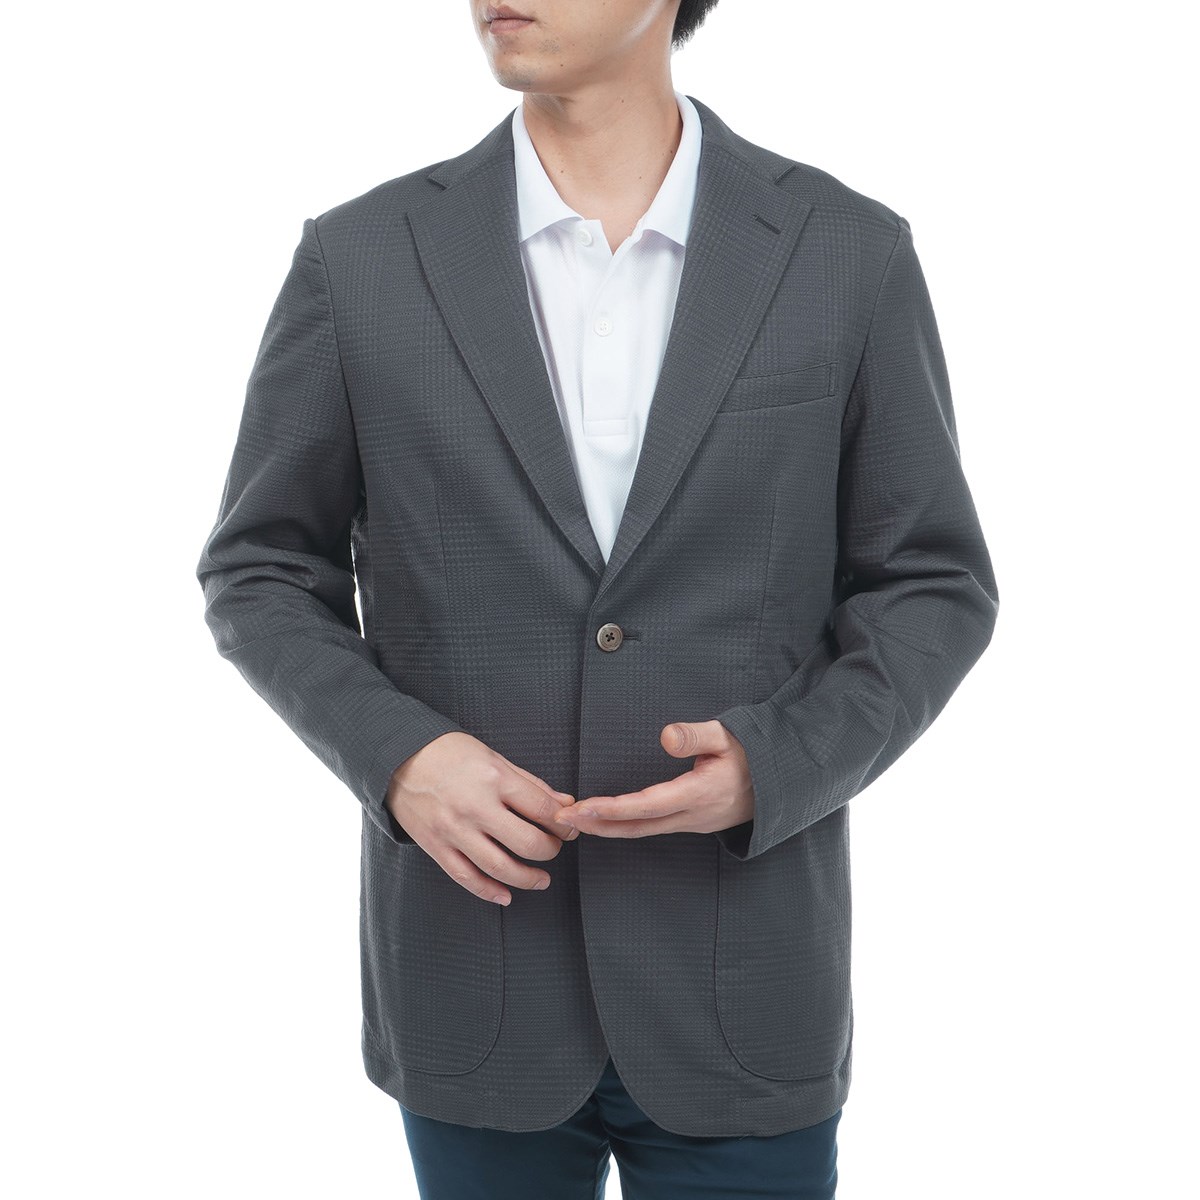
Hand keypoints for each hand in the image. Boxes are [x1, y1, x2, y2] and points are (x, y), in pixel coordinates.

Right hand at [386, 732, 579, 905]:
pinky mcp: (436, 846)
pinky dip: (489, 891)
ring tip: (542, 879)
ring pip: (499, 867)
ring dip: (528, 878)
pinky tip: (505, 895)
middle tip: (555, 848)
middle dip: (551, 850)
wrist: (399, 757)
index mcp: (494, 779)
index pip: (542, 810)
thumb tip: (563, 804)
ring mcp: (454, 830)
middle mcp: (475, 807)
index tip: (568, 828)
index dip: (563, 824)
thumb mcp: (494, 757)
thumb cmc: (449, 753)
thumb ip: (530, 784)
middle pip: (527, 843)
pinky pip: (466, 877)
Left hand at [555, 720, 753, 838]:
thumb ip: (696, 735)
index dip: (613, 809)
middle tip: (563, 819)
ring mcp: (693, 824)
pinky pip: (652, 829)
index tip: (582, 807)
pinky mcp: (691, 824)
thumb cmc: (754, 753)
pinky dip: (625, 826)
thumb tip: (665, 736)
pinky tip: (606, 821)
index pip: (648, 805)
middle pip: (638, 826)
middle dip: (598, 825)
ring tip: (575, 821)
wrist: (783, 782)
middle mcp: (693, 816)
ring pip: (643, 831)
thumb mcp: (729, 735)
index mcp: (700, 793)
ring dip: (608, 829)